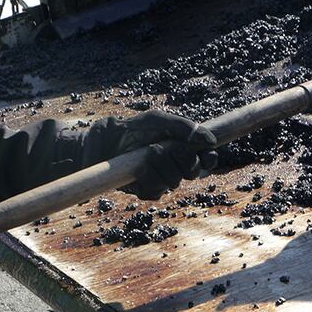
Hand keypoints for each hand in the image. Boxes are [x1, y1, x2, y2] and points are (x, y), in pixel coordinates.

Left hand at [84, 111, 218, 199]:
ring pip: (174, 181)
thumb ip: (182, 126)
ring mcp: (160, 180)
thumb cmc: (129, 128)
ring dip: (162, 165)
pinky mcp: (145, 191)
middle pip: (193, 172)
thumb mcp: (156, 120)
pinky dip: (149, 177)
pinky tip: (139, 167)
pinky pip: (156, 190)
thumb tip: (209, 140)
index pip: (205, 159)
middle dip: (184, 160)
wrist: (101, 142)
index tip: (207, 154)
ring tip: (149, 152)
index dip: (210, 159)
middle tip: (170, 148)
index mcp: (181, 149)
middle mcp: (173, 166)